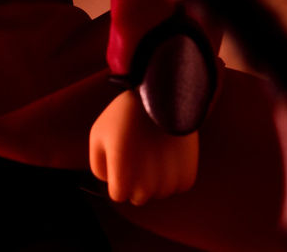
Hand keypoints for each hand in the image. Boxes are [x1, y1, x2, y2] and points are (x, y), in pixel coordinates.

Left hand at [89, 89, 198, 204]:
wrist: (164, 91)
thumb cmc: (126, 112)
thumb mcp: (98, 135)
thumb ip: (98, 165)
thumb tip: (111, 182)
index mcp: (121, 177)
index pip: (118, 194)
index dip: (118, 176)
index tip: (124, 157)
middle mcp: (145, 185)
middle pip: (139, 196)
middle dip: (137, 179)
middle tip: (141, 151)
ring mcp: (168, 181)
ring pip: (160, 192)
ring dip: (158, 177)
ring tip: (157, 148)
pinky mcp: (188, 174)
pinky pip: (180, 185)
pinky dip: (176, 173)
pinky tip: (171, 153)